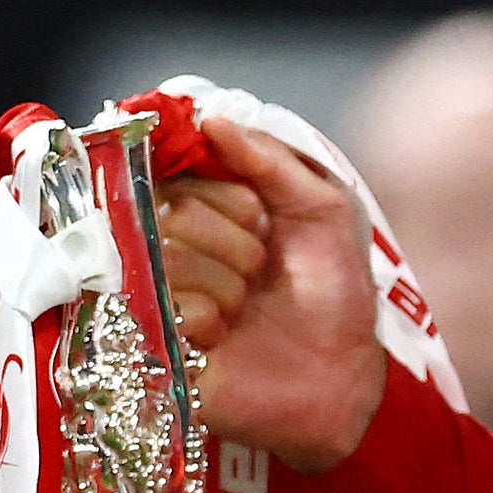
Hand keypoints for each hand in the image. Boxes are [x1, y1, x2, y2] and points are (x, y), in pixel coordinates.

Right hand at [155, 115, 387, 471]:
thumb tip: (212, 118)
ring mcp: (155, 294)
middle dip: (238, 246)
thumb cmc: (332, 293)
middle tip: (262, 276)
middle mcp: (169, 247)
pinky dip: (210, 323)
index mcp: (204, 210)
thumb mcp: (321, 210)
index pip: (186, 174)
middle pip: (175, 214)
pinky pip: (169, 309)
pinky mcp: (149, 343)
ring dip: (228, 287)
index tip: (266, 225)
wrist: (343, 374)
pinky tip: (223, 341)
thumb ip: (270, 160)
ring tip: (247, 311)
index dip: (235, 201)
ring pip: (169, 260)